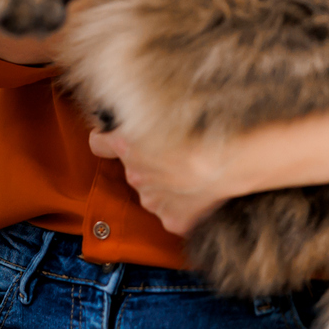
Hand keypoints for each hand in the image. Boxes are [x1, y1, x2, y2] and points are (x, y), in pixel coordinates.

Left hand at [87, 126, 250, 235]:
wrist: (231, 159)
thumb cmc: (203, 127)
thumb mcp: (164, 109)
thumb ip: (142, 116)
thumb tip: (134, 115)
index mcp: (126, 145)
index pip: (98, 143)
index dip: (107, 140)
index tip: (118, 139)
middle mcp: (134, 175)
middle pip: (132, 169)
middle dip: (147, 164)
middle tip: (173, 155)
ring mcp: (152, 201)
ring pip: (151, 193)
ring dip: (164, 186)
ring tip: (190, 174)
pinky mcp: (172, 220)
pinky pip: (173, 214)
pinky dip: (183, 208)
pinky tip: (199, 194)